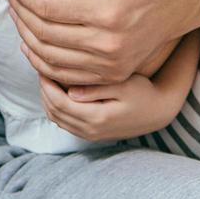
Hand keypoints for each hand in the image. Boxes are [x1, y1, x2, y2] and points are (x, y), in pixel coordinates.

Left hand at [0, 0, 194, 84]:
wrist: (185, 2)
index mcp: (111, 11)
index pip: (49, 6)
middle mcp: (109, 43)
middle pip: (44, 32)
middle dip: (17, 11)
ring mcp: (110, 64)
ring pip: (48, 56)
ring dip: (24, 34)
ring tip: (13, 11)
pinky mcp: (111, 74)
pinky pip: (63, 73)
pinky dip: (39, 59)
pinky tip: (28, 39)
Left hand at [35, 72, 181, 142]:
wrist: (158, 112)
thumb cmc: (143, 92)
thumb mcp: (122, 86)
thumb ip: (95, 88)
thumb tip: (69, 91)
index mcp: (97, 118)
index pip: (58, 102)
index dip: (46, 83)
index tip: (42, 64)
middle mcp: (90, 130)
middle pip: (53, 111)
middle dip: (43, 88)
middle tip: (41, 66)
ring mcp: (90, 135)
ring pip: (56, 118)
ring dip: (47, 98)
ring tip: (48, 76)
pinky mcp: (91, 134)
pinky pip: (64, 122)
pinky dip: (55, 107)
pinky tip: (58, 89)